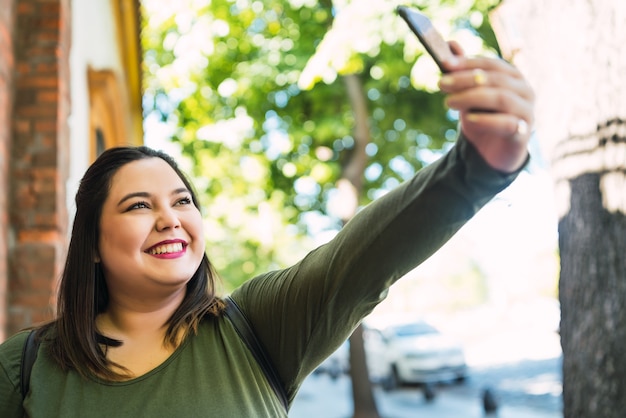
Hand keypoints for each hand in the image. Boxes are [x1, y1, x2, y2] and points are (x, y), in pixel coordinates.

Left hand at [438, 43, 533, 172]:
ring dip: (472, 98)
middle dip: (466, 80)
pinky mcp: (523, 134)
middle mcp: (525, 91)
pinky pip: (508, 124)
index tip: (445, 64)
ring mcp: (527, 112)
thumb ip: (462, 72)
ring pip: (502, 98)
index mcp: (513, 77)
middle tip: (441, 83)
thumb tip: (451, 44)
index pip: (492, 64)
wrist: (490, 153)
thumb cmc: (482, 118)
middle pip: (496, 80)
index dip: (468, 63)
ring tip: (449, 102)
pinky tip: (469, 119)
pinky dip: (487, 120)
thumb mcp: (468, 95)